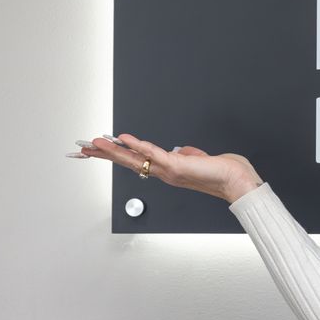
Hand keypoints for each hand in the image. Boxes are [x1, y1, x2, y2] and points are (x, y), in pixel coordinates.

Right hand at [69, 134, 263, 203]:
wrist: (237, 181)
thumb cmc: (222, 172)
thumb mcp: (200, 159)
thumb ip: (188, 155)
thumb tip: (182, 151)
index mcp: (166, 170)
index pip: (135, 161)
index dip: (115, 155)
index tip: (97, 151)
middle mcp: (163, 172)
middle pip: (127, 161)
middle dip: (103, 155)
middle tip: (82, 149)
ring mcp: (168, 170)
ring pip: (134, 159)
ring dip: (113, 150)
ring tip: (94, 144)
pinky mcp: (176, 166)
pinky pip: (153, 153)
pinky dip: (138, 145)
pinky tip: (124, 139)